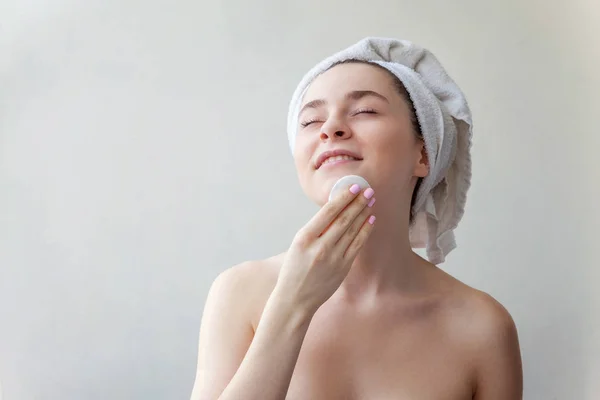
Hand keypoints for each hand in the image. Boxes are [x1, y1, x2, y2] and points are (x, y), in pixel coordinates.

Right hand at [275, 184, 375, 314]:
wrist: (295, 298)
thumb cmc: (294, 269)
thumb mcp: (297, 245)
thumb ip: (315, 230)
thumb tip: (336, 211)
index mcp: (304, 238)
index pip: (328, 212)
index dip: (343, 198)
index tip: (353, 187)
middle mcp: (320, 247)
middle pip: (343, 219)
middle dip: (357, 202)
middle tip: (368, 190)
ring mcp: (333, 258)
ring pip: (352, 230)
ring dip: (363, 213)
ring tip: (370, 201)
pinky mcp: (343, 268)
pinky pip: (357, 245)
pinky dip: (365, 231)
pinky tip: (370, 220)